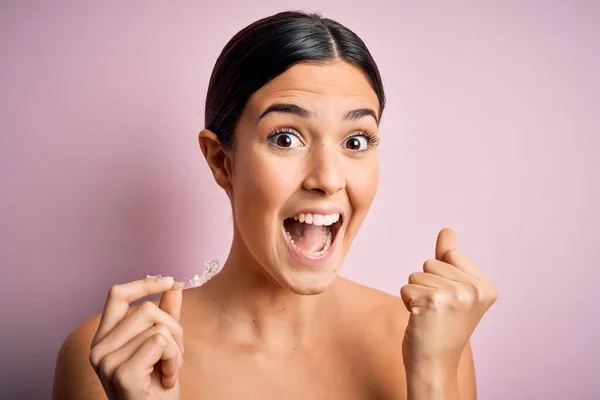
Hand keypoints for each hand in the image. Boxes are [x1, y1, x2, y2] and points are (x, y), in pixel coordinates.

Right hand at [89, 276, 183, 399]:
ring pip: (157, 327)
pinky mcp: (122, 373)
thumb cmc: (156, 387)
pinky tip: (167, 378)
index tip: (170, 281)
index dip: (144, 283)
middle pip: (146, 309)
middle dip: (173, 328)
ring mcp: (107, 362)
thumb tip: (174, 286)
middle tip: (173, 354)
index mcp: (104, 338)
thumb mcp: (163, 345)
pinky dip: (174, 359)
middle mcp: (99, 348)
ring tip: (168, 370)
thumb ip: (166, 315)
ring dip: (176, 348)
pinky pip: (161, 343)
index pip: (117, 295)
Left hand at [401, 228, 497, 372]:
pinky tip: (420, 320)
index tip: (449, 303)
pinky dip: (406, 303)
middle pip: (430, 263)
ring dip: (415, 294)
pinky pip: (406, 287)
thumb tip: (447, 230)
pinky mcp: (433, 302)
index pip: (450, 255)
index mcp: (486, 287)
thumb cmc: (441, 328)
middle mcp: (475, 290)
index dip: (441, 276)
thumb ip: (449, 259)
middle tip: (437, 312)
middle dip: (426, 284)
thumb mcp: (452, 291)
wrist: (434, 365)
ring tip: (428, 316)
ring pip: (416, 275)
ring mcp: (456, 296)